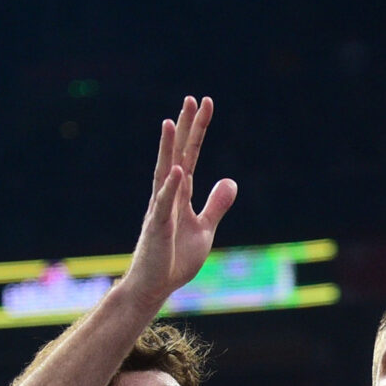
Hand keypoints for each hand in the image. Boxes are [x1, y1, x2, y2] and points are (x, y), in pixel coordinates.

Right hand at [122, 96, 238, 307]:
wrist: (154, 286)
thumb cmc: (175, 259)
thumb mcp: (205, 229)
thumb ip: (216, 205)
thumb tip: (230, 180)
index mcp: (181, 194)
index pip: (190, 155)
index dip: (198, 129)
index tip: (206, 103)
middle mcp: (168, 195)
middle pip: (177, 155)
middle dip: (185, 128)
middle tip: (191, 98)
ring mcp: (161, 209)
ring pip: (165, 172)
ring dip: (168, 148)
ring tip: (170, 121)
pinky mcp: (158, 228)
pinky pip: (164, 204)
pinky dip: (171, 187)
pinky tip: (177, 170)